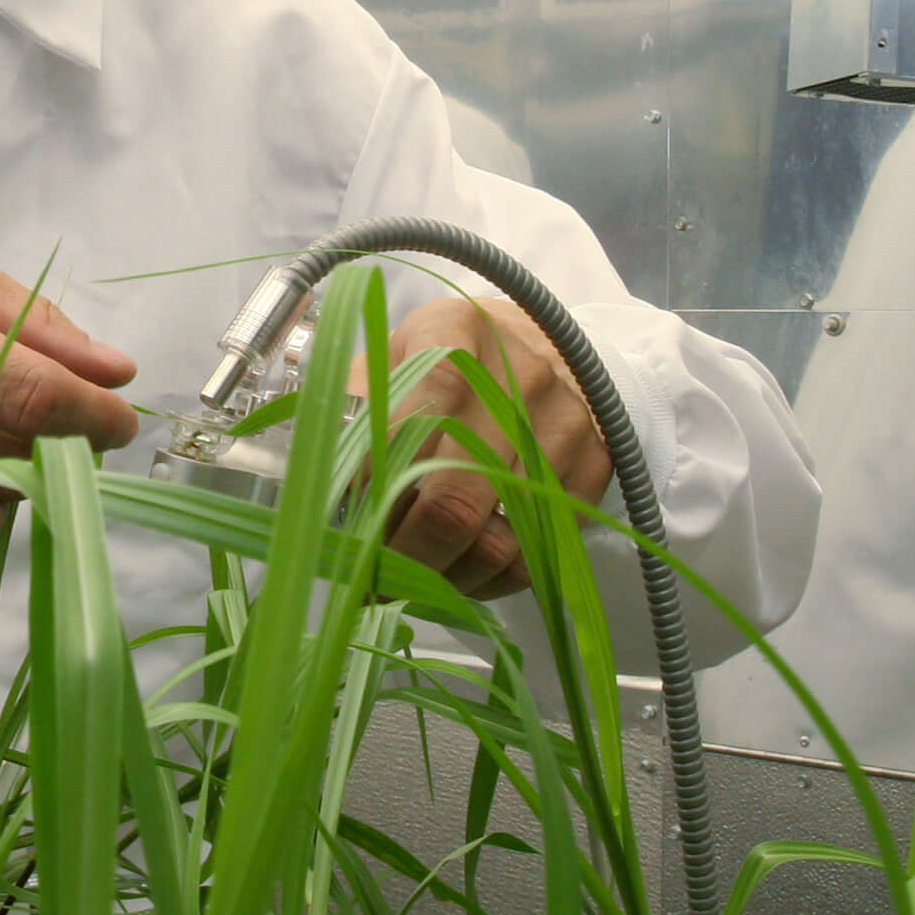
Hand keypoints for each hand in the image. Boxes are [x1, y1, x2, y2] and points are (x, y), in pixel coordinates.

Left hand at [372, 297, 611, 601]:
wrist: (546, 339)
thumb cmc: (450, 353)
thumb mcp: (394, 353)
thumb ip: (354, 402)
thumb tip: (318, 470)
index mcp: (454, 335)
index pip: (404, 429)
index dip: (368, 492)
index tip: (344, 526)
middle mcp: (518, 376)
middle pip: (454, 502)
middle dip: (404, 558)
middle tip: (375, 580)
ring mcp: (565, 422)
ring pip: (500, 541)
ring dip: (448, 578)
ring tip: (417, 578)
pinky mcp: (596, 463)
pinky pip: (539, 552)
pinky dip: (493, 578)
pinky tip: (464, 571)